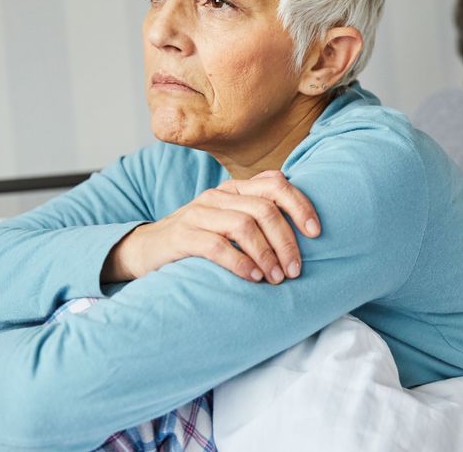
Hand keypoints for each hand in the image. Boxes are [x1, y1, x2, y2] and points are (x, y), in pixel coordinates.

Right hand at [101, 170, 319, 283]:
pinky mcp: (182, 236)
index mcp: (234, 189)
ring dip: (266, 254)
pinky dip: (240, 262)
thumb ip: (258, 214)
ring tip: (277, 278)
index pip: (275, 184)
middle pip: (264, 209)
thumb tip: (301, 222)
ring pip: (243, 225)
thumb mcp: (229, 220)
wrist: (146, 250)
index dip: (300, 206)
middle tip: (295, 269)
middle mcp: (218, 196)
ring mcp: (197, 214)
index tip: (316, 233)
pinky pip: (217, 246)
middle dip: (286, 240)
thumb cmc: (198, 238)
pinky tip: (253, 277)